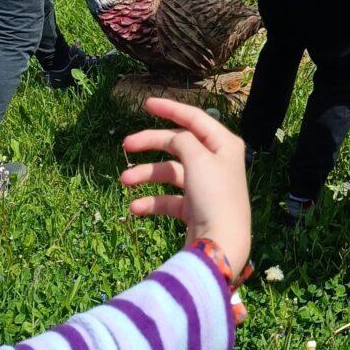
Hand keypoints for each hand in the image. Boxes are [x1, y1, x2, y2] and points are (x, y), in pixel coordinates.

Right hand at [120, 98, 250, 274]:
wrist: (220, 245)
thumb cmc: (214, 197)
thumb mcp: (198, 159)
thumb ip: (182, 141)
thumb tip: (174, 138)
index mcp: (225, 144)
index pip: (195, 119)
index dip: (170, 109)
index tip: (146, 104)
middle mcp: (217, 162)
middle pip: (179, 145)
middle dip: (152, 144)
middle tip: (126, 145)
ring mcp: (206, 186)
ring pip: (170, 173)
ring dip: (146, 175)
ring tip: (124, 180)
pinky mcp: (195, 209)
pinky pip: (169, 199)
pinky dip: (152, 202)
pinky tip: (135, 208)